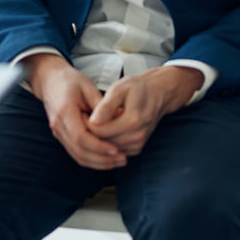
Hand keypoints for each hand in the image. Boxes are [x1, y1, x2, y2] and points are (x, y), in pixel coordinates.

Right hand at [22, 54, 126, 169]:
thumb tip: (121, 116)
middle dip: (102, 159)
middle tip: (122, 159)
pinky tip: (107, 158)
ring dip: (99, 163)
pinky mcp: (63, 137)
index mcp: (64, 111)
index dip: (99, 146)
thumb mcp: (88, 86)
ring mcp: (59, 133)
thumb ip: (102, 105)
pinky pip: (77, 154)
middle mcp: (58, 126)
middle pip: (80, 151)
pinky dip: (93, 159)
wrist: (50, 82)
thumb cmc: (70, 81)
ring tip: (119, 161)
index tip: (116, 149)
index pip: (80, 137)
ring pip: (78, 156)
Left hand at [86, 66, 202, 155]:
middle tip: (83, 116)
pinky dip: (107, 141)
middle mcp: (137, 136)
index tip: (80, 112)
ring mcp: (138, 144)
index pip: (99, 131)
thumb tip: (93, 121)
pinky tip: (105, 128)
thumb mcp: (120, 89)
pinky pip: (114, 150)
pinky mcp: (136, 149)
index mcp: (132, 121)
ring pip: (107, 148)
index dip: (85, 123)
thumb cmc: (137, 88)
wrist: (158, 94)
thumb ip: (106, 106)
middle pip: (102, 141)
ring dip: (98, 137)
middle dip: (90, 131)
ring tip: (93, 121)